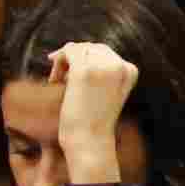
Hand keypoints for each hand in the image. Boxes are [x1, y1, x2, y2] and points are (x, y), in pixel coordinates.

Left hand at [45, 40, 136, 179]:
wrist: (90, 139)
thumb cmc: (93, 118)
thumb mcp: (105, 90)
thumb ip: (100, 70)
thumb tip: (75, 46)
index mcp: (130, 70)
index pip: (105, 51)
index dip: (85, 57)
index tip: (69, 72)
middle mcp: (119, 65)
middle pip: (91, 46)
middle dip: (73, 57)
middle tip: (59, 76)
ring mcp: (102, 67)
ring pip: (78, 47)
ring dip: (64, 61)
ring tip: (57, 80)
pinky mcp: (84, 71)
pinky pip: (68, 52)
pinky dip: (58, 62)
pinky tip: (55, 81)